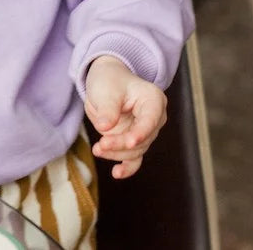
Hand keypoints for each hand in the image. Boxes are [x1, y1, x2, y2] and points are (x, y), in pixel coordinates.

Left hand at [84, 55, 166, 178]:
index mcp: (153, 99)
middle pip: (142, 139)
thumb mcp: (106, 89)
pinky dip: (126, 167)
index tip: (130, 141)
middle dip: (121, 144)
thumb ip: (108, 108)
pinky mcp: (135, 142)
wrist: (106, 80)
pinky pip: (134, 158)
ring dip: (117, 153)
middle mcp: (154, 118)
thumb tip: (105, 127)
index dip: (141, 132)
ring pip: (136, 150)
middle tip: (101, 145)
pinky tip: (117, 173)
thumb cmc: (109, 80)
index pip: (150, 120)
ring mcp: (146, 132)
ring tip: (97, 149)